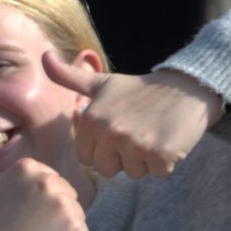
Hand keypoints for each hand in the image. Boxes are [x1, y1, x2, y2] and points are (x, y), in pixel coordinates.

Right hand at [0, 129, 88, 230]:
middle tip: (25, 224)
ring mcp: (66, 205)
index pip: (46, 177)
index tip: (15, 210)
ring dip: (60, 224)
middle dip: (49, 208)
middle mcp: (50, 181)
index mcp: (29, 167)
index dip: (32, 196)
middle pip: (63, 191)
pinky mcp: (78, 228)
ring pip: (73, 211)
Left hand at [42, 51, 220, 179]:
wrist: (188, 87)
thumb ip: (69, 76)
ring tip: (153, 134)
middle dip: (122, 158)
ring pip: (133, 173)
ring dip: (145, 160)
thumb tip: (43, 57)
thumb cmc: (141, 90)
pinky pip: (157, 174)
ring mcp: (135, 145)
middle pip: (107, 170)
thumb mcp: (102, 83)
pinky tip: (168, 139)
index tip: (119, 130)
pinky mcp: (161, 155)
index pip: (87, 158)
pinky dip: (165, 162)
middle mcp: (110, 133)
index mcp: (92, 121)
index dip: (104, 149)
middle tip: (137, 133)